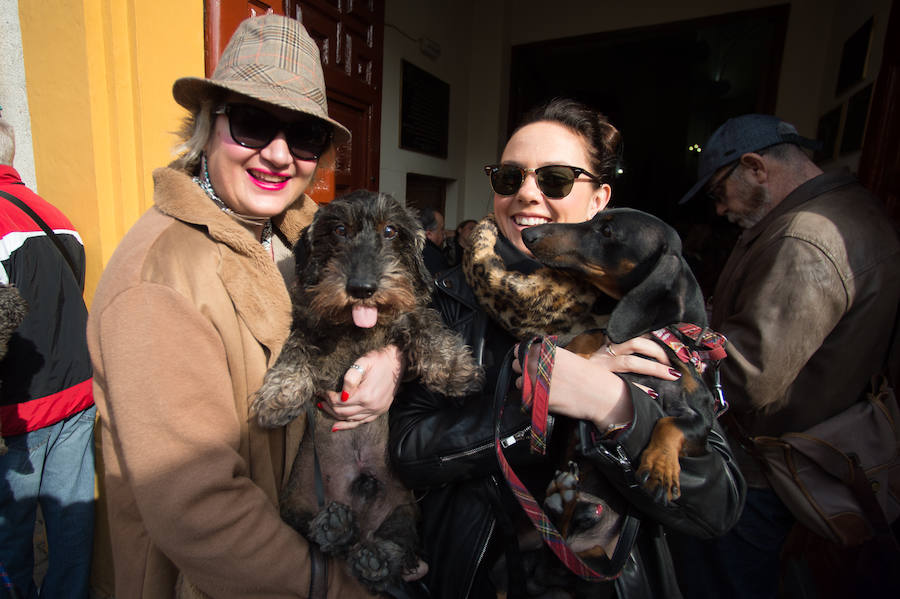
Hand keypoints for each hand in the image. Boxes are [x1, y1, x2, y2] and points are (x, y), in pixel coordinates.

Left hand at [320, 345, 405, 430]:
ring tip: (324, 407)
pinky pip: (360, 422)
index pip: (339, 402)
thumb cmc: (379, 360)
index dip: (328, 397)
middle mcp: (371, 407)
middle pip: (342, 412)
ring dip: (335, 415)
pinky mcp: (379, 411)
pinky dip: (347, 425)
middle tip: (320, 399)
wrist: (398, 362)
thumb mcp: (363, 362)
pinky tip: (337, 426)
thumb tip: (341, 395)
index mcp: (366, 395)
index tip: (321, 391)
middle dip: (328, 406)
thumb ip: (351, 377)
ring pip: (349, 419)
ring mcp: (376, 411)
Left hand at [513, 335, 678, 428]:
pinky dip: (531, 399)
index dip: (524, 355)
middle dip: (523, 370)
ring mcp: (537, 381)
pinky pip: (526, 398)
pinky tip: (543, 398)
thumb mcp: (570, 358)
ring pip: (519, 382)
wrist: (602, 396)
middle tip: (536, 375)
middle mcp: (540, 364)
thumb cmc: (591, 377)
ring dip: (526, 385)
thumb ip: (551, 356)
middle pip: (518, 365)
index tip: (527, 360)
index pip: (523, 350)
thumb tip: (536, 356)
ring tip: (541, 388)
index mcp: (548, 352)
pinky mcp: (539, 399)